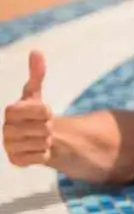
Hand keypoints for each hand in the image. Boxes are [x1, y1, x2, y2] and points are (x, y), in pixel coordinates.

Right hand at [3, 51, 53, 165]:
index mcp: (10, 111)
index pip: (42, 111)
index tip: (44, 113)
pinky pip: (40, 158)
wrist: (32, 137)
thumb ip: (36, 75)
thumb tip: (36, 52)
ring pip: (43, 143)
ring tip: (38, 137)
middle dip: (48, 128)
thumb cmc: (33, 113)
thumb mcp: (35, 94)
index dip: (48, 112)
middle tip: (41, 127)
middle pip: (44, 129)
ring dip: (46, 141)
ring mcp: (8, 146)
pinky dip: (44, 154)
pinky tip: (37, 149)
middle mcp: (5, 129)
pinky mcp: (15, 161)